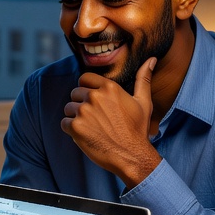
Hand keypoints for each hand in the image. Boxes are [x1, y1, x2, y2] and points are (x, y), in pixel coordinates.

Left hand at [62, 57, 160, 187]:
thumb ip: (143, 79)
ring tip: (91, 127)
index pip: (84, 78)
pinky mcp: (75, 126)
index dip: (86, 88)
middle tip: (95, 118)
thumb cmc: (138, 129)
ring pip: (68, 108)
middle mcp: (95, 96)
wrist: (132, 155)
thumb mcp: (143, 102)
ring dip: (75, 116)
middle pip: (75, 93)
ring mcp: (84, 111)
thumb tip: (151, 59)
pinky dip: (71, 129)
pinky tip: (86, 135)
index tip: (94, 101)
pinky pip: (64, 122)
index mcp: (109, 87)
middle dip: (81, 103)